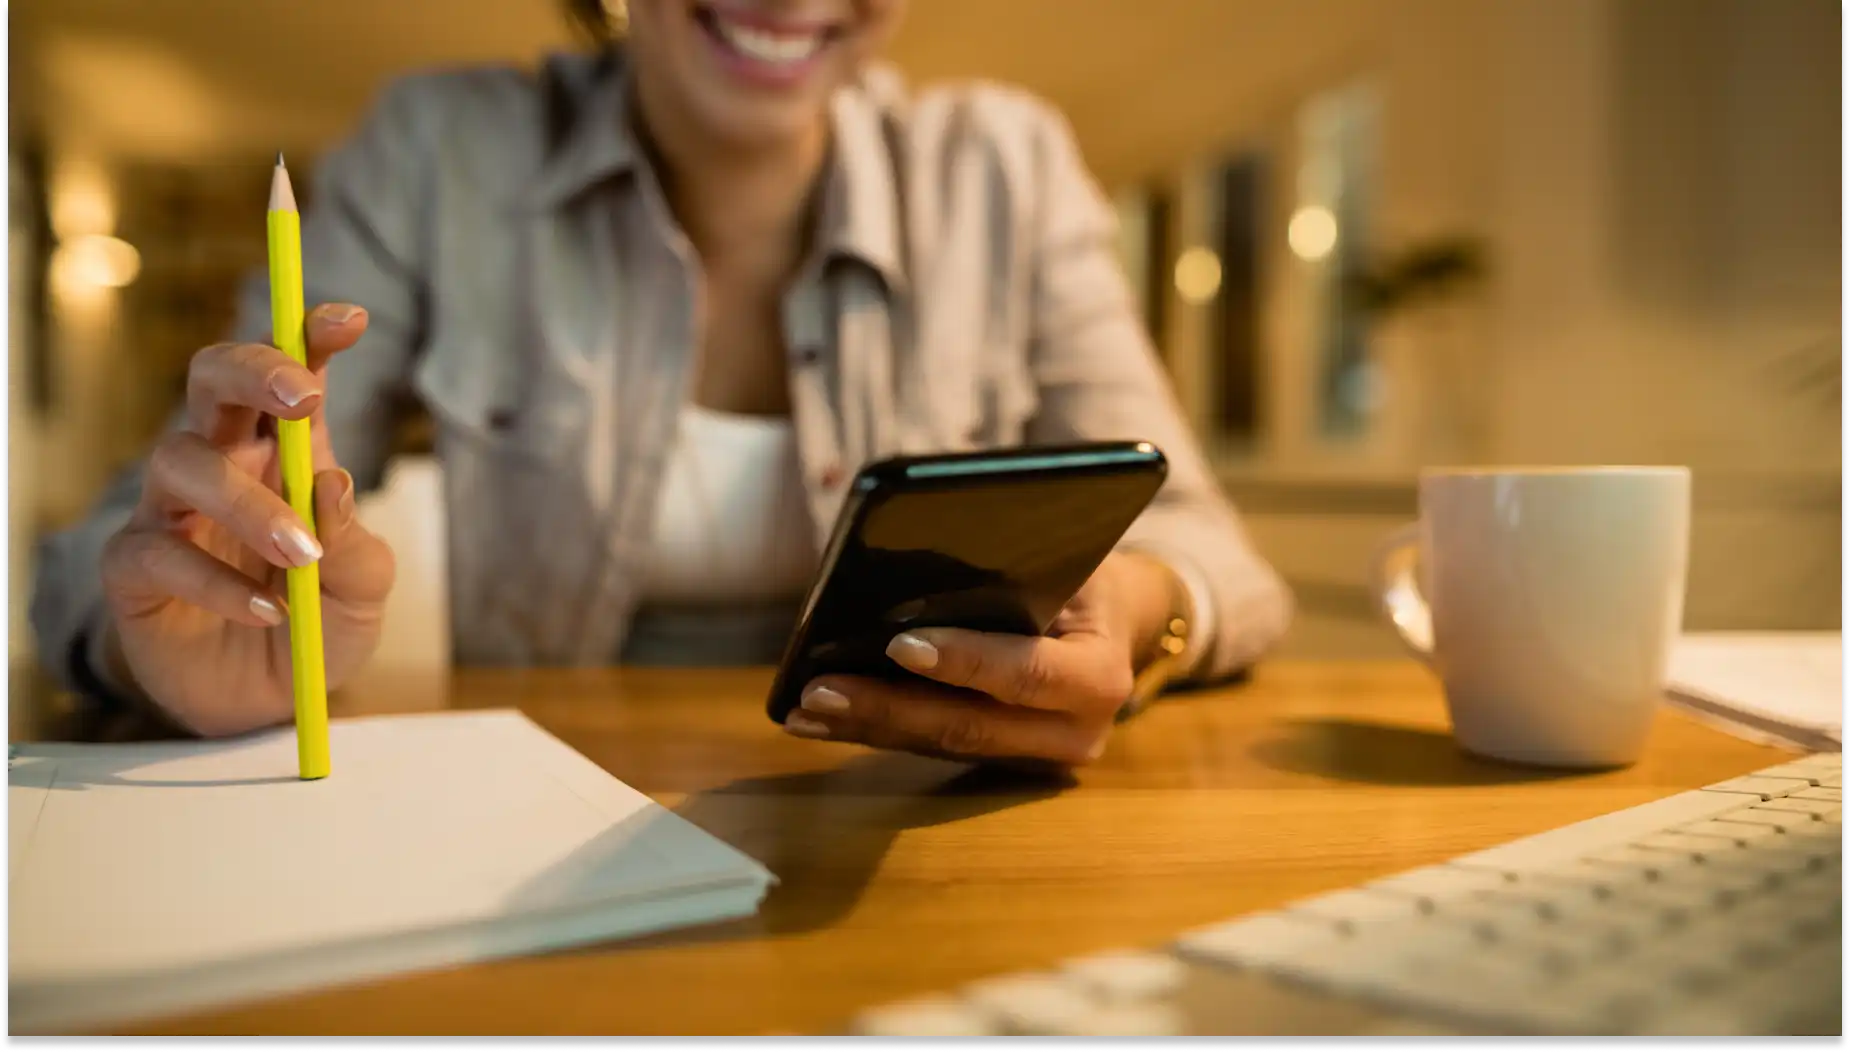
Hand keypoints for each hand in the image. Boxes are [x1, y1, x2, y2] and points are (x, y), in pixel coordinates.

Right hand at [97, 303, 396, 736]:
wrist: (267, 704)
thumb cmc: (318, 625)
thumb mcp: (361, 592)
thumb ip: (358, 547)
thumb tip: (331, 483)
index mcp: (286, 453)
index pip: (292, 378)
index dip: (311, 338)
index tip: (352, 320)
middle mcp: (224, 463)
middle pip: (211, 379)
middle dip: (253, 369)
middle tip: (305, 398)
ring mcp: (172, 510)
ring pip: (183, 461)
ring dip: (249, 503)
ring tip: (301, 557)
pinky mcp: (133, 567)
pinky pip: (158, 551)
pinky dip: (217, 581)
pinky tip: (269, 611)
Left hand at [782, 554, 1177, 765]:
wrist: (1115, 620)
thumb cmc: (1083, 572)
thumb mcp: (1066, 556)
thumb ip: (1012, 567)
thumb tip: (910, 562)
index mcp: (1099, 677)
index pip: (1027, 674)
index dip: (965, 661)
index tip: (898, 643)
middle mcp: (1076, 733)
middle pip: (971, 726)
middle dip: (889, 708)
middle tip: (820, 688)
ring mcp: (1038, 758)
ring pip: (943, 744)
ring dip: (869, 726)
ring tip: (806, 705)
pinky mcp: (1003, 762)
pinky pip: (935, 746)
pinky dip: (877, 729)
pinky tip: (824, 716)